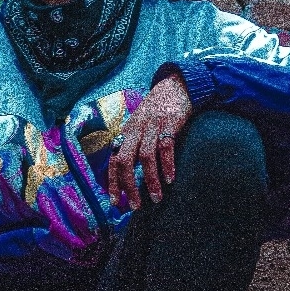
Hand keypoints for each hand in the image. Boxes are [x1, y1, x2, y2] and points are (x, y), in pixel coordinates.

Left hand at [108, 74, 191, 208]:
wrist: (176, 85)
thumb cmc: (158, 110)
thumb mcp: (140, 125)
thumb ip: (133, 144)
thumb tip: (126, 173)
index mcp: (126, 133)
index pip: (114, 160)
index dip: (113, 182)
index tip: (116, 202)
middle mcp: (135, 129)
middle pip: (125, 160)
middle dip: (129, 186)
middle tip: (136, 205)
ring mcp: (152, 125)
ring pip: (145, 157)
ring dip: (150, 180)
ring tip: (157, 198)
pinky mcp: (169, 122)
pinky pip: (165, 147)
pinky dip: (167, 165)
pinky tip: (170, 179)